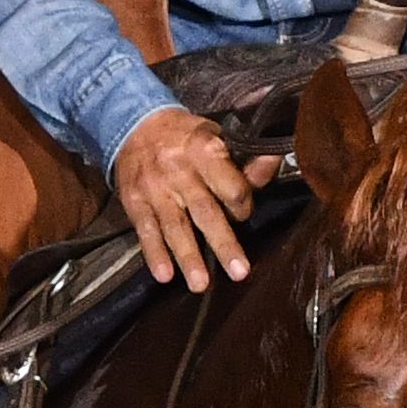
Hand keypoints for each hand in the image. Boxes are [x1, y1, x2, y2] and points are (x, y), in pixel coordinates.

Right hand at [115, 107, 285, 289]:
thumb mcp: (216, 135)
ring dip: (188, 257)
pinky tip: (164, 275)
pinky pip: (146, 230)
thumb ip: (242, 160)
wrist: (136, 123)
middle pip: (205, 211)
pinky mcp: (135, 201)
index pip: (230, 186)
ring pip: (175, 226)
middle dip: (223, 243)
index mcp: (204, 149)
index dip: (242, 204)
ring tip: (200, 284)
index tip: (243, 214)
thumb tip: (271, 166)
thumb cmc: (185, 136)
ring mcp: (155, 188)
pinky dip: (154, 254)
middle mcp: (179, 169)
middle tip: (239, 272)